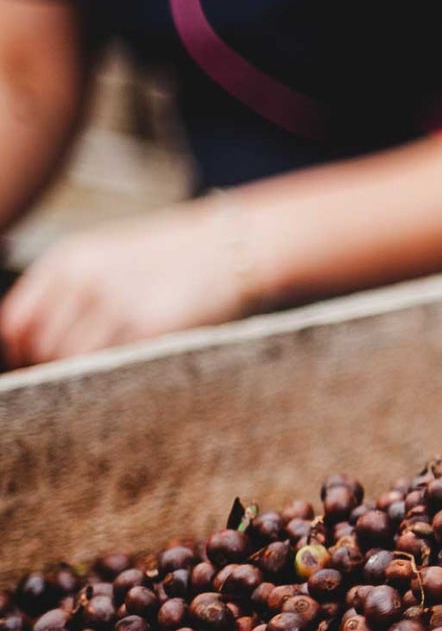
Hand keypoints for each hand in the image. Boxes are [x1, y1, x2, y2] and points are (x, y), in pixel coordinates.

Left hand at [1, 198, 268, 366]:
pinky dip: (115, 379)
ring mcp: (117, 304)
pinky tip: (130, 374)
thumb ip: (67, 293)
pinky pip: (113, 367)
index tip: (39, 370)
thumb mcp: (106, 259)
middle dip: (55, 372)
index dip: (22, 356)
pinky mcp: (150, 327)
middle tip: (78, 383)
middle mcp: (85, 280)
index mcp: (67, 261)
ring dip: (85, 379)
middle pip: (42, 348)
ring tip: (107, 379)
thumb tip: (33, 346)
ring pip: (74, 363)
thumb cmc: (169, 259)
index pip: (15, 324)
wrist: (231, 247)